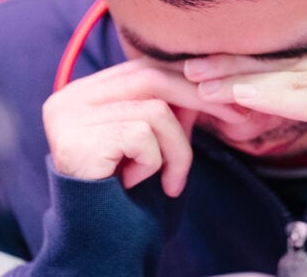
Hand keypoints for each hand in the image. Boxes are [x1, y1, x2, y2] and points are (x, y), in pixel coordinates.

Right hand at [42, 58, 246, 196]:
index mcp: (84, 92)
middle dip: (200, 98)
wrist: (96, 239)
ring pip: (155, 111)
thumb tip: (211, 84)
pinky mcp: (77, 140)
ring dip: (177, 149)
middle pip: (150, 78)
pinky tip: (133, 183)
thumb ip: (168, 108)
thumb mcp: (150, 140)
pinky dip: (154, 163)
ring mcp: (69, 118)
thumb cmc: (124, 191)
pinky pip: (142, 137)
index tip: (228, 96)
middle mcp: (70, 98)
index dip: (187, 79)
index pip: (143, 68)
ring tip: (170, 180)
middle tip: (237, 118)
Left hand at [183, 0, 306, 145]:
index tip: (216, 47)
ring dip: (241, 82)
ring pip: (290, 77)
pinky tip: (241, 98)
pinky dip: (274, 98)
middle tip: (188, 63)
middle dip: (235, 60)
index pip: (299, 40)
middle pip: (286, 54)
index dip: (256, 46)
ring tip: (200, 83)